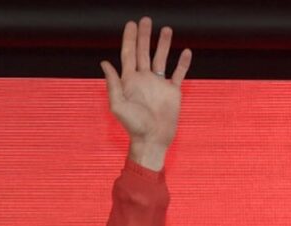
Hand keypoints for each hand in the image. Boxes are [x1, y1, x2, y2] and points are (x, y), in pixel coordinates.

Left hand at [100, 17, 192, 171]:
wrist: (152, 140)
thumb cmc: (133, 126)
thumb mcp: (118, 105)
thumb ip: (112, 83)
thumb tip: (105, 63)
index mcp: (130, 81)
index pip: (128, 54)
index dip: (129, 39)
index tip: (131, 24)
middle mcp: (144, 79)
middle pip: (143, 52)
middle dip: (144, 36)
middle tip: (146, 20)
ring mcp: (159, 84)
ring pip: (161, 59)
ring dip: (163, 44)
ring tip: (166, 29)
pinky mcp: (172, 92)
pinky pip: (178, 73)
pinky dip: (183, 63)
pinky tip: (186, 51)